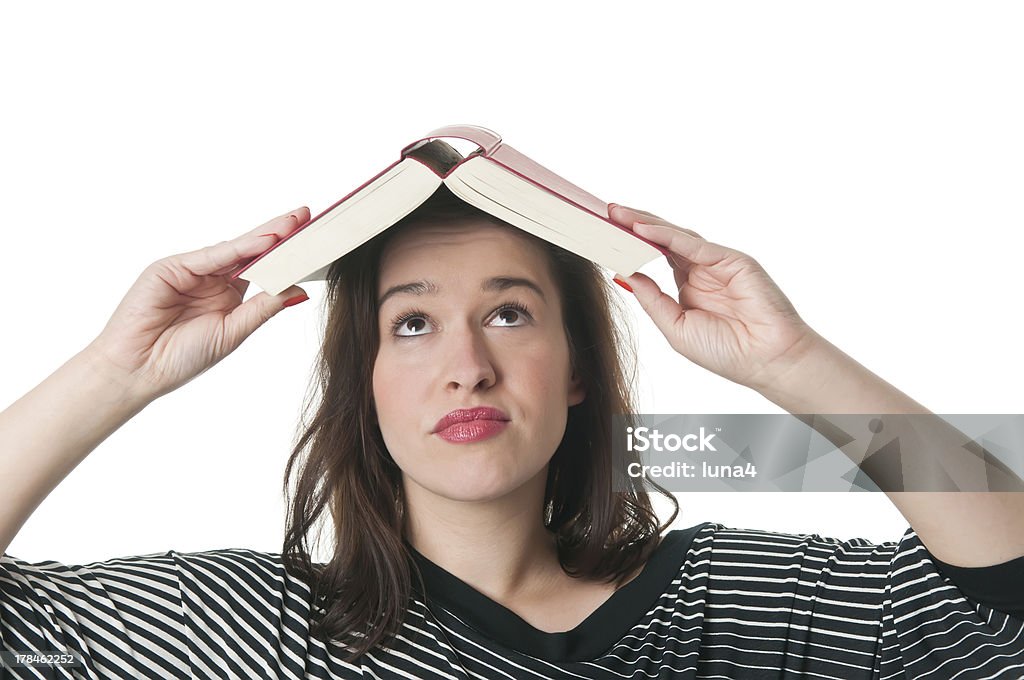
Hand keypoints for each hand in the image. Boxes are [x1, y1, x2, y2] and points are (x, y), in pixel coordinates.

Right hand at [85, 207, 311, 402]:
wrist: (138, 370)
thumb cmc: (181, 358)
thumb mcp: (234, 332)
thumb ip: (264, 308)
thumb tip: (300, 291)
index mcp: (228, 296)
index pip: (263, 270)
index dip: (286, 256)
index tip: (314, 243)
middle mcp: (212, 280)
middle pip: (251, 252)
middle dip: (280, 235)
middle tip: (307, 217)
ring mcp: (192, 271)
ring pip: (235, 249)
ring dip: (265, 237)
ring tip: (293, 225)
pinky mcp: (171, 267)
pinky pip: (211, 255)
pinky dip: (238, 247)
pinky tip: (264, 241)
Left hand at [609, 204, 818, 391]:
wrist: (767, 362)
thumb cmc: (727, 352)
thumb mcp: (675, 326)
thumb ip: (652, 299)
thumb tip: (624, 274)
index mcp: (688, 287)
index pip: (654, 257)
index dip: (629, 245)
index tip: (602, 235)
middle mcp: (702, 271)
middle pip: (662, 240)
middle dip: (633, 225)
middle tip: (606, 213)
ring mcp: (718, 263)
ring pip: (676, 236)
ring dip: (646, 224)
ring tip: (618, 215)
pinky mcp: (733, 261)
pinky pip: (696, 245)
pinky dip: (669, 236)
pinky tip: (644, 230)